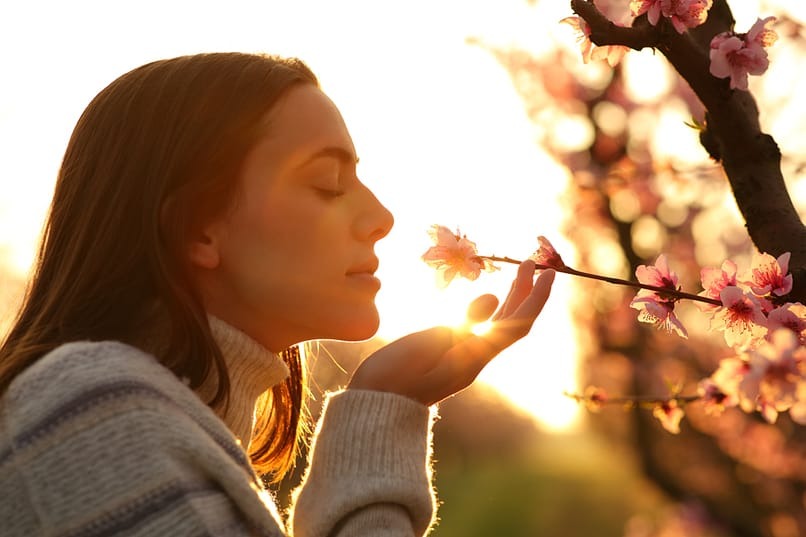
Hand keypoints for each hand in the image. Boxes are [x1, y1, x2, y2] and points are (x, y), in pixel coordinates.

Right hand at [348, 260, 554, 405]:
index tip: (549, 273)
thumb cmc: (395, 376)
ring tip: (518, 273)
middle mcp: (476, 358)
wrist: (375, 407)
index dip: (536, 298)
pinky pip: (482, 329)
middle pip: (512, 322)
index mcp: (475, 356)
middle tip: (530, 262)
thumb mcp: (428, 344)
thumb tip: (493, 298)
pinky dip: (491, 310)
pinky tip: (487, 300)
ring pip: (498, 326)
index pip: (518, 324)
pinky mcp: (450, 358)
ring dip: (511, 299)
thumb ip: (463, 323)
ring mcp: (464, 359)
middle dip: (525, 291)